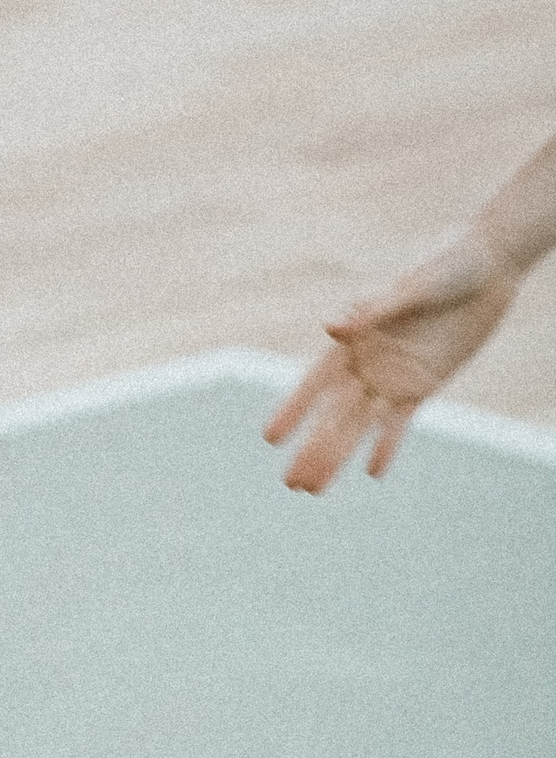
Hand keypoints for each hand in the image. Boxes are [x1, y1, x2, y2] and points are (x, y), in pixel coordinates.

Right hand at [263, 232, 522, 490]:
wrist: (487, 269)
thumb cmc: (444, 267)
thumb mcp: (412, 288)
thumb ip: (372, 312)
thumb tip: (330, 328)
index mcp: (354, 335)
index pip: (315, 382)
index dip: (294, 410)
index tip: (270, 438)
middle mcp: (366, 360)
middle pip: (334, 414)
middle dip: (313, 449)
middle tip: (292, 483)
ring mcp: (392, 376)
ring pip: (359, 426)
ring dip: (338, 456)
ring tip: (315, 490)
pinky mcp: (422, 385)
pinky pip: (399, 422)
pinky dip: (386, 446)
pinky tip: (372, 472)